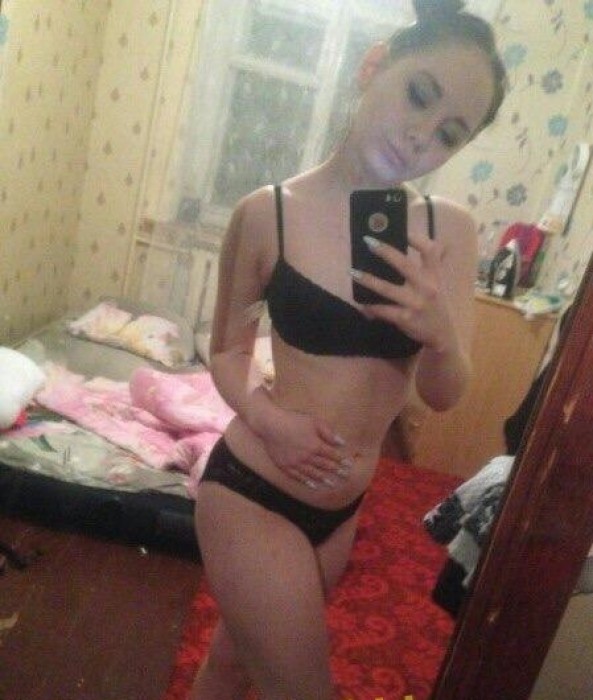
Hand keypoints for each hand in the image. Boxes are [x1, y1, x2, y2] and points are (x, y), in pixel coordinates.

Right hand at [260, 407, 351, 489]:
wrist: (270, 424)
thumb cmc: (293, 420)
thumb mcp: (314, 421)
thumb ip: (328, 433)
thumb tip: (342, 442)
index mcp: (315, 445)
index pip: (332, 455)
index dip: (341, 460)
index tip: (349, 465)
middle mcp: (307, 457)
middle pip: (324, 465)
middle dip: (336, 471)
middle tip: (345, 476)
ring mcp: (296, 463)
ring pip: (313, 473)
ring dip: (323, 479)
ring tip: (332, 484)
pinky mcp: (285, 466)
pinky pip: (298, 477)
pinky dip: (306, 481)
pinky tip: (313, 485)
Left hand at [351, 231, 456, 352]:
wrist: (442, 336)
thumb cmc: (436, 305)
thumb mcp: (438, 283)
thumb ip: (431, 265)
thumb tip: (419, 243)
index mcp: (435, 275)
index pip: (430, 250)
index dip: (416, 238)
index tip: (401, 230)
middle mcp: (427, 287)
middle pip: (404, 264)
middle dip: (384, 251)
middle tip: (367, 241)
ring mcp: (415, 303)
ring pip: (386, 288)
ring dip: (367, 279)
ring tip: (352, 271)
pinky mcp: (405, 319)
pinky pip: (383, 310)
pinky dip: (371, 306)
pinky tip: (361, 303)